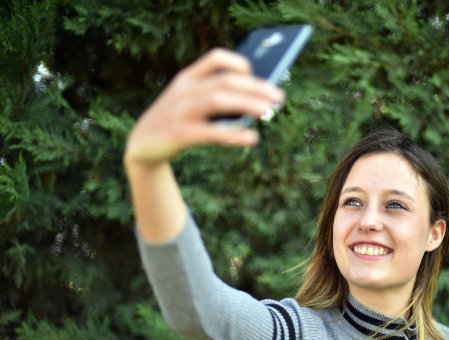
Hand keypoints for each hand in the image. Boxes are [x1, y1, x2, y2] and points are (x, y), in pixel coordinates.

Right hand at [123, 48, 284, 168]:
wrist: (142, 146)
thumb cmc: (178, 122)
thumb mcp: (192, 104)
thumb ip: (217, 99)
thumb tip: (258, 102)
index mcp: (187, 78)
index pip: (215, 58)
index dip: (239, 63)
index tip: (258, 74)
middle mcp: (183, 90)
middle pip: (224, 81)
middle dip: (255, 88)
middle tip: (279, 97)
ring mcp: (179, 111)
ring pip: (218, 100)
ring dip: (246, 104)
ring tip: (268, 111)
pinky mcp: (179, 134)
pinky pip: (210, 132)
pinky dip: (233, 134)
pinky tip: (251, 137)